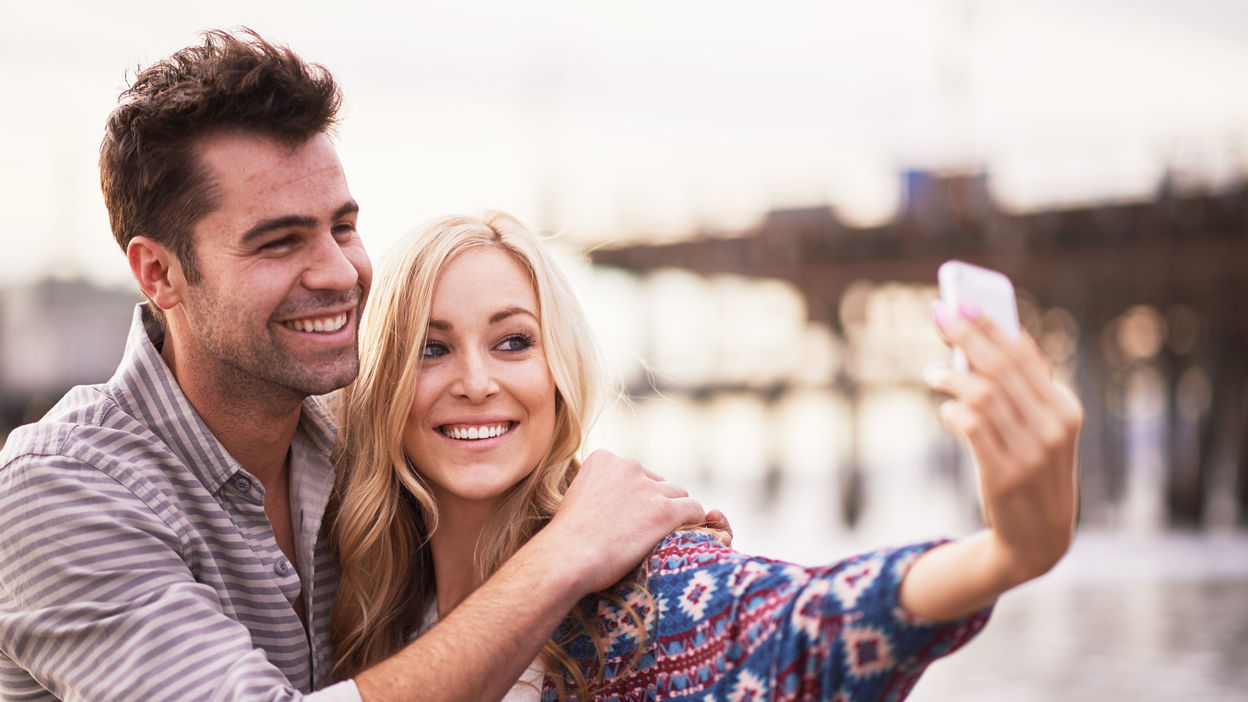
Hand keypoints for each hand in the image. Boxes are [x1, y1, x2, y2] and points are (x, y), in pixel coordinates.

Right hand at [543, 449, 705, 592]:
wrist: (568, 557)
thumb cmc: (568, 540)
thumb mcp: (579, 499)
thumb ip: (601, 491)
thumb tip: (619, 504)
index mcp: (604, 459)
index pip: (634, 473)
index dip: (635, 496)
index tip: (626, 518)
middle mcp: (628, 465)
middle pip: (658, 482)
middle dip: (656, 503)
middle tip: (646, 532)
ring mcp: (648, 488)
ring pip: (679, 494)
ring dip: (674, 513)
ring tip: (663, 537)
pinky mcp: (665, 510)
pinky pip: (694, 509)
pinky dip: (694, 521)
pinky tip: (688, 535)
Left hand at [926, 301, 1082, 587]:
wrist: (1038, 539)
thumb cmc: (1033, 473)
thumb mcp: (1043, 431)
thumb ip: (1024, 391)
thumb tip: (993, 339)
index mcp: (1066, 408)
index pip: (1024, 354)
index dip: (990, 324)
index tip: (961, 300)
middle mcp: (1053, 427)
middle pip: (1001, 366)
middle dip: (966, 334)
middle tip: (937, 312)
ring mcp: (1030, 452)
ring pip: (983, 393)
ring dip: (952, 375)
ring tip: (932, 371)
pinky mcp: (1004, 474)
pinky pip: (972, 427)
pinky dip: (954, 410)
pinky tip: (945, 408)